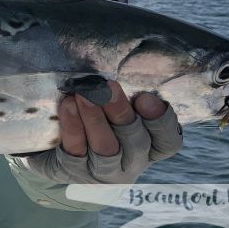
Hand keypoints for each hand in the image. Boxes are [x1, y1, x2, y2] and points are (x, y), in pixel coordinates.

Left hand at [19, 81, 182, 183]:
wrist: (60, 150)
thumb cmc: (98, 116)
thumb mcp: (116, 104)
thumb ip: (126, 90)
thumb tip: (127, 54)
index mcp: (151, 144)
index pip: (168, 139)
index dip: (160, 120)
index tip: (146, 97)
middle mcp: (132, 160)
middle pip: (135, 140)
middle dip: (120, 112)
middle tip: (107, 87)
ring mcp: (105, 171)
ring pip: (106, 148)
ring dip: (95, 119)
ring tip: (82, 95)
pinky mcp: (76, 173)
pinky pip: (75, 151)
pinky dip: (72, 127)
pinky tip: (68, 106)